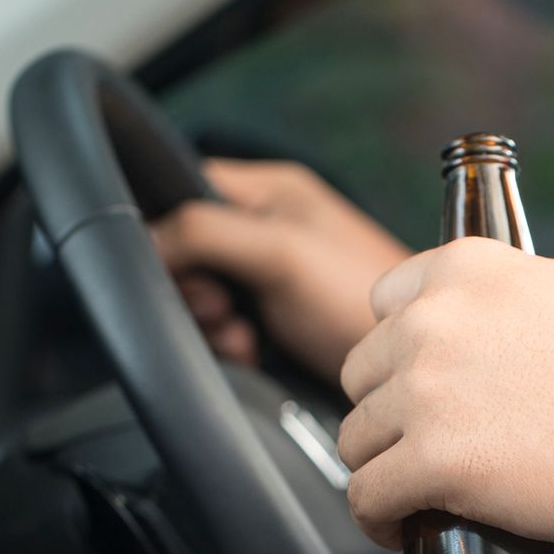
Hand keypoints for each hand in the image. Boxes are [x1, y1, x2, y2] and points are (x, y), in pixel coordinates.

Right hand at [152, 159, 410, 382]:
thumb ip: (207, 233)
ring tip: (243, 335)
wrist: (409, 366)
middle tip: (219, 307)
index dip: (169, 230)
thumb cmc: (360, 299)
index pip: (185, 187)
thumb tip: (143, 238)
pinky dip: (232, 342)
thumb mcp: (279, 253)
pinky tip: (254, 351)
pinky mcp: (280, 318)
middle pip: (189, 246)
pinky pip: (229, 325)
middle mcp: (271, 226)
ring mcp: (276, 273)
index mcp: (270, 191)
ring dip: (212, 321)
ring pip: (205, 291)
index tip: (185, 267)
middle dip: (192, 285)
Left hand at [337, 237, 553, 549]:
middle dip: (386, 411)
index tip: (414, 381)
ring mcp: (424, 391)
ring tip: (410, 495)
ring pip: (356, 438)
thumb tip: (508, 328)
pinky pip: (367, 496)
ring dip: (381, 467)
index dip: (397, 349)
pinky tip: (400, 531)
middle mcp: (432, 321)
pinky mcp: (430, 461)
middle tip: (420, 445)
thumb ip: (517, 301)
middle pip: (361, 372)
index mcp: (467, 269)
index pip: (385, 300)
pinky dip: (377, 520)